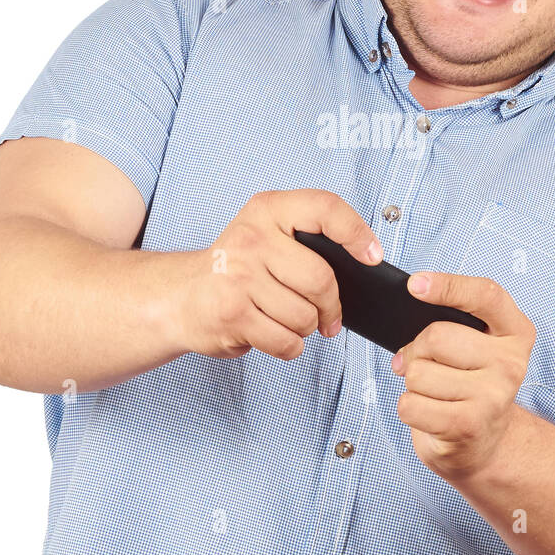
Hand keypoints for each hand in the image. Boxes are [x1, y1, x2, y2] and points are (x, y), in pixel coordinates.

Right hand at [173, 189, 381, 361]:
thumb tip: (365, 264)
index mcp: (268, 209)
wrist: (182, 297)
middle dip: (330, 306)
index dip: (356, 233)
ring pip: (305, 316)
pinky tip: (275, 334)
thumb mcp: (269, 233)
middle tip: (325, 314)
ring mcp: (239, 276)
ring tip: (286, 318)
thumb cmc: (238, 268)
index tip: (372, 256)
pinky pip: (286, 341)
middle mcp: (252, 237)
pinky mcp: (232, 313)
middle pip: (321, 279)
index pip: (325, 208)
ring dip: (306, 328)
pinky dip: (290, 346)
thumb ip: (310, 239)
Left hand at [391, 271, 535, 480]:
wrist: (485, 442)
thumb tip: (412, 305)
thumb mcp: (474, 346)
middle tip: (425, 364)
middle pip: (436, 336)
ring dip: (413, 384)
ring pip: (417, 372)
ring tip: (434, 393)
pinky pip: (410, 404)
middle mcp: (511, 363)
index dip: (448, 286)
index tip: (415, 284)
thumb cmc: (470, 384)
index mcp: (515, 332)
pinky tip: (430, 413)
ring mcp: (493, 396)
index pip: (485, 296)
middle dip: (416, 350)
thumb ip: (453, 321)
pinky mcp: (468, 425)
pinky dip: (409, 408)